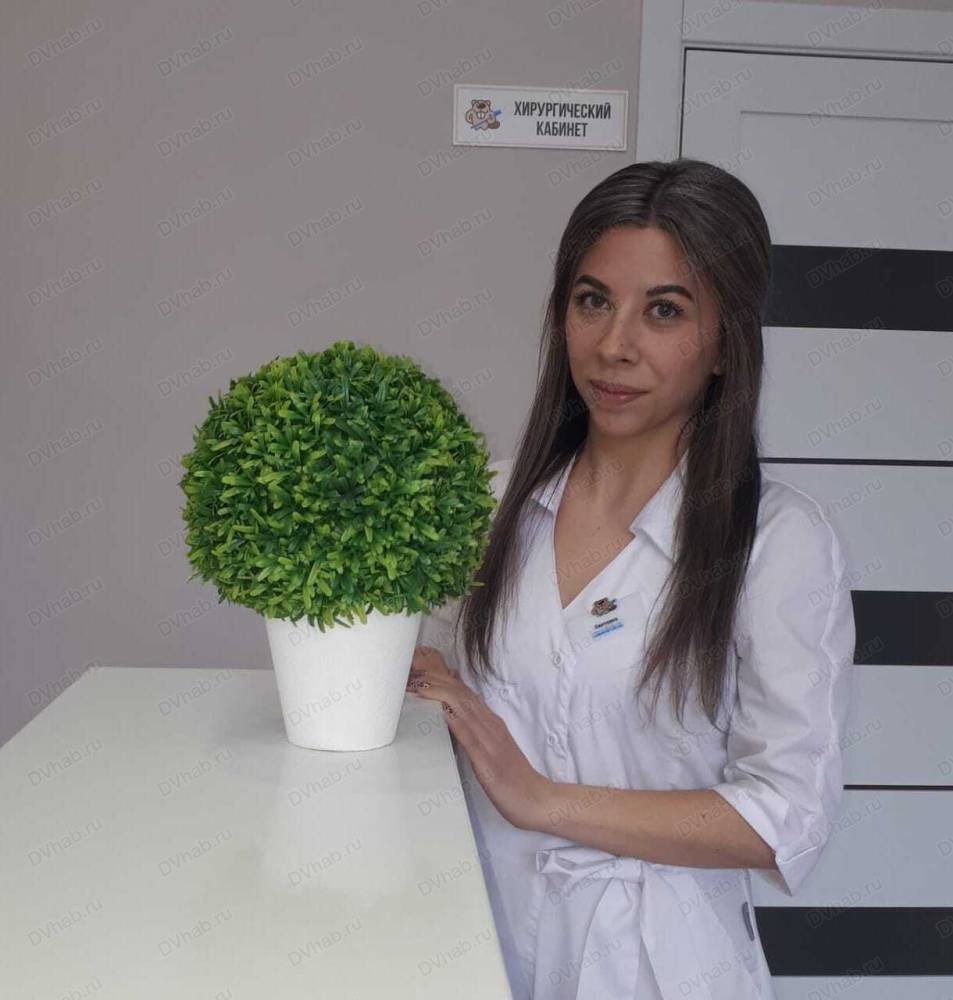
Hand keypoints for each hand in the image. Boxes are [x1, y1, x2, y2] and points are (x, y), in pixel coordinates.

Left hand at [406, 644, 552, 831]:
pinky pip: (471, 738)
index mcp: (492, 722)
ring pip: (465, 709)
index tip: (421, 673)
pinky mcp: (488, 761)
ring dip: (440, 694)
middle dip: (437, 680)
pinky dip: (456, 722)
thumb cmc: (513, 778)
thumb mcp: (492, 749)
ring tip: (418, 685)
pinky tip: (442, 713)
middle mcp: (491, 726)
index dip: (442, 679)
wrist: (536, 799)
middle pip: (461, 694)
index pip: (464, 692)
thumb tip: (452, 722)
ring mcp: (491, 741)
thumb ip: (476, 734)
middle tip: (413, 672)